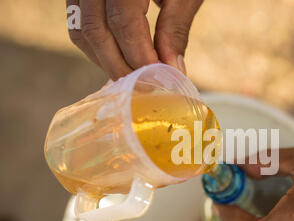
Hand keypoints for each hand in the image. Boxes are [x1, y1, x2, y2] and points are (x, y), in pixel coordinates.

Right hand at [66, 0, 202, 78]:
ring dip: (105, 59)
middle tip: (143, 87)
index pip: (124, 22)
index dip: (139, 56)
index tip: (157, 80)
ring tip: (132, 76)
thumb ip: (175, 28)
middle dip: (119, 65)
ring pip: (81, 29)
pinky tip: (119, 57)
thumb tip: (172, 70)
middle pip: (95, 29)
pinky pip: (79, 21)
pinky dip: (98, 45)